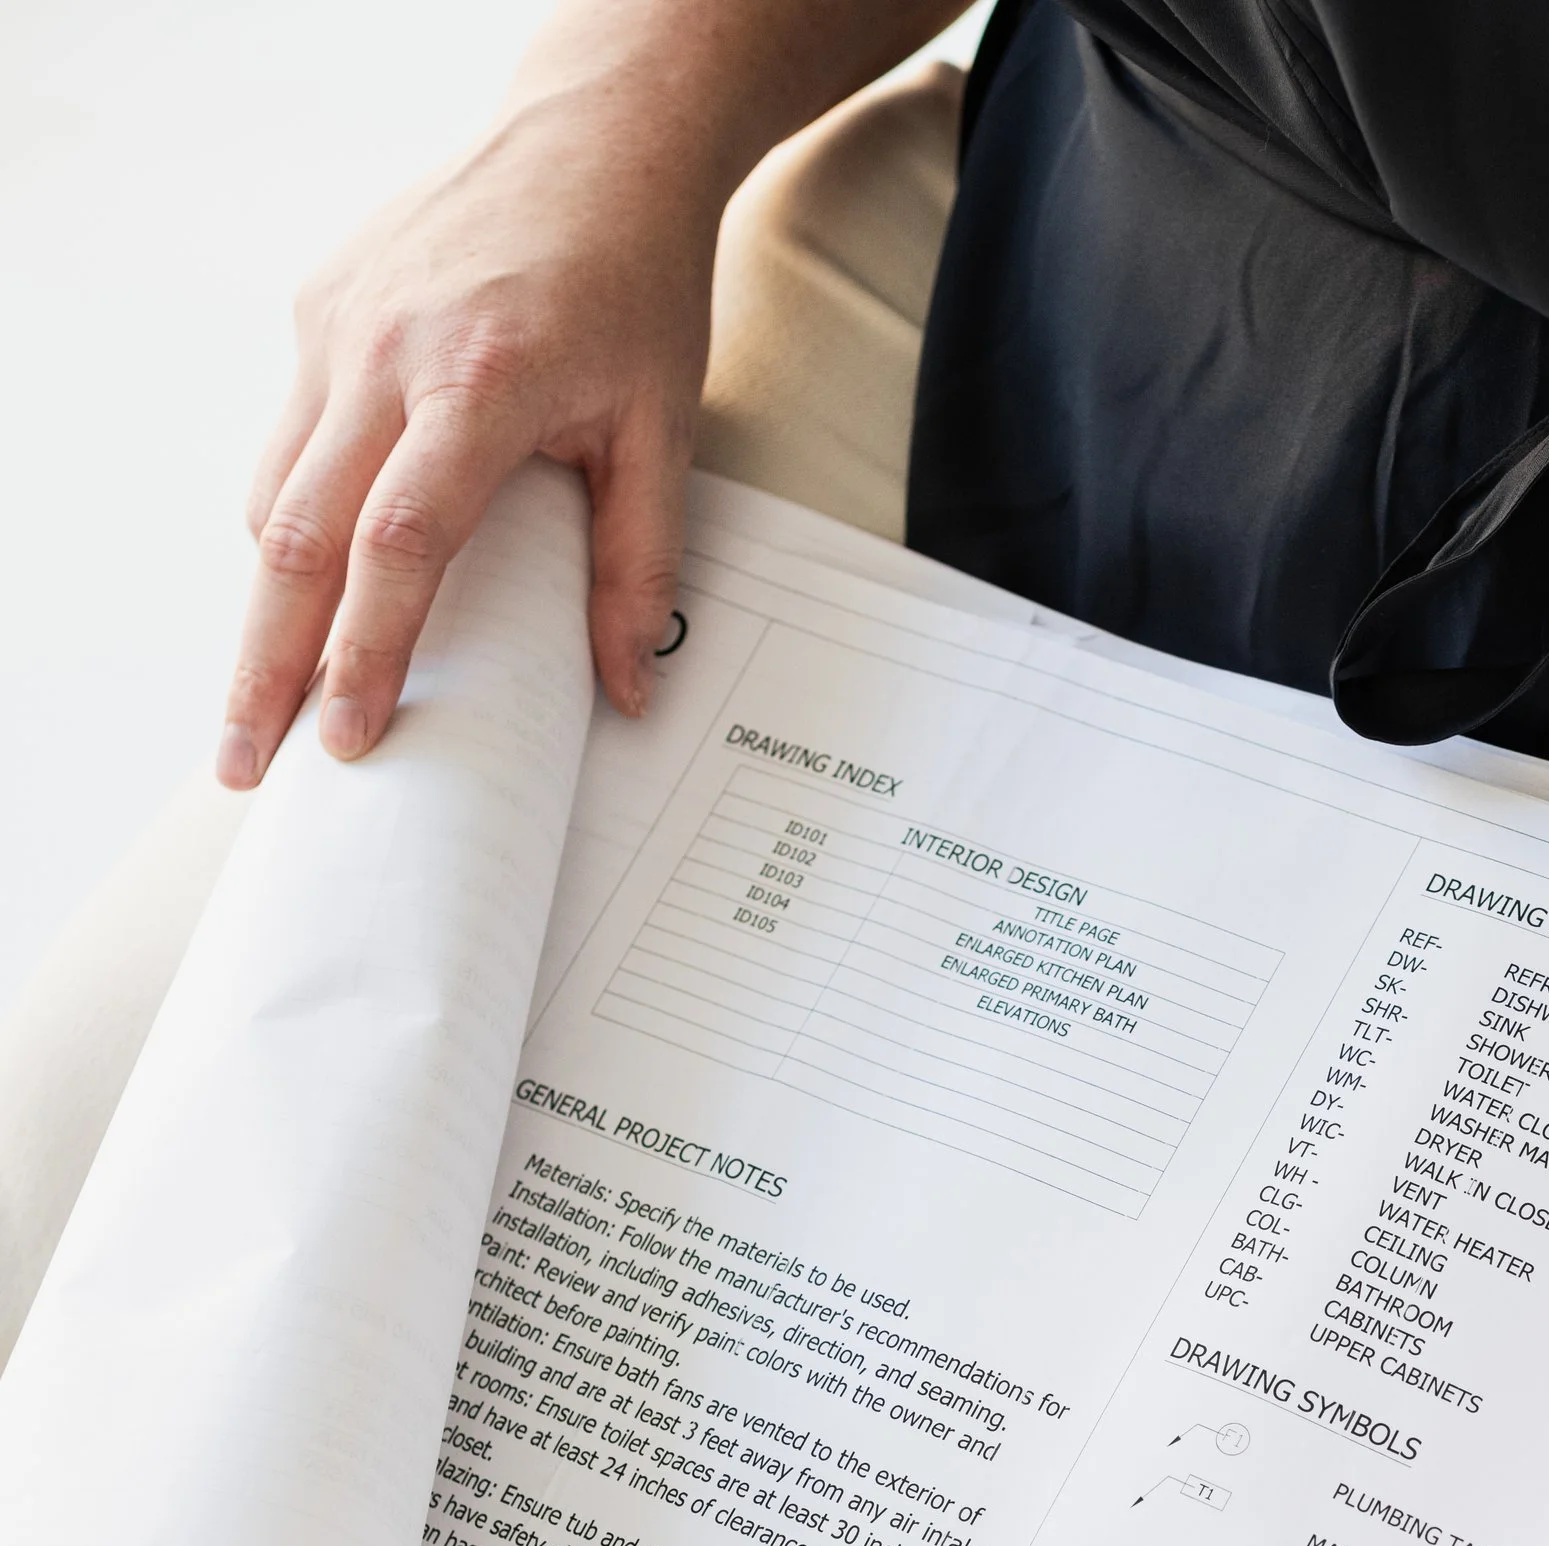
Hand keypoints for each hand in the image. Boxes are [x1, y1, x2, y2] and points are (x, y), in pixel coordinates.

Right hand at [214, 0, 955, 787]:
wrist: (591, 144)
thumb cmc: (633, 286)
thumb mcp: (663, 430)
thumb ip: (640, 566)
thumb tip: (630, 693)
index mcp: (478, 382)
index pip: (397, 545)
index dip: (366, 650)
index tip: (347, 737)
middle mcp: (385, 351)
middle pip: (295, 536)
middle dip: (265, 662)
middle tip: (248, 762)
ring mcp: (337, 325)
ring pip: (274, 491)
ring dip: (271, 603)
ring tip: (272, 697)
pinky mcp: (317, 309)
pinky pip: (288, 440)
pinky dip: (294, 521)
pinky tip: (315, 582)